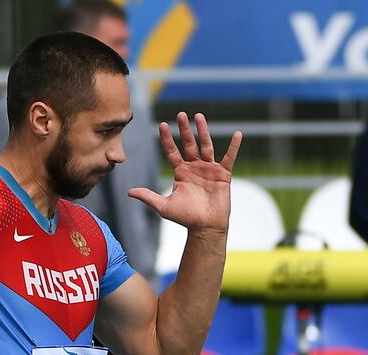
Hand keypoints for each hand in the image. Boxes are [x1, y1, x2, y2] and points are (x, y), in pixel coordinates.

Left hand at [128, 112, 240, 233]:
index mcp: (181, 172)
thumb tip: (129, 192)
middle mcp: (194, 167)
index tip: (162, 125)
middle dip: (184, 130)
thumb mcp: (164, 206)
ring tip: (198, 116)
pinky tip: (238, 134)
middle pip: (189, 144)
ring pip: (206, 145)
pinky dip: (234, 147)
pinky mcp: (223, 174)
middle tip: (181, 114)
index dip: (167, 139)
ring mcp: (209, 169)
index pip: (172, 151)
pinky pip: (229, 157)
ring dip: (203, 131)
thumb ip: (148, 196)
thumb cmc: (185, 218)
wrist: (205, 227)